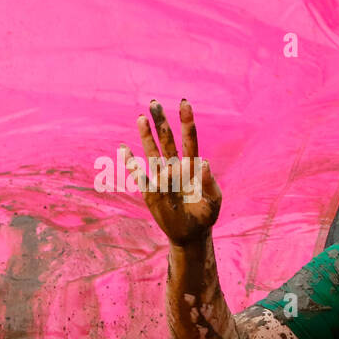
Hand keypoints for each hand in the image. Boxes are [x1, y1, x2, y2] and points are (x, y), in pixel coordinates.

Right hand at [125, 98, 222, 245]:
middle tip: (154, 103)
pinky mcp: (151, 192)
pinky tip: (124, 149)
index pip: (190, 141)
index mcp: (193, 168)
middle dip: (161, 123)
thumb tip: (204, 162)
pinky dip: (132, 163)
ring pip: (152, 153)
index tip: (185, 104)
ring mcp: (162, 178)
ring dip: (146, 136)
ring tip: (141, 118)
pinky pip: (139, 175)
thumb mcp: (213, 200)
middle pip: (167, 141)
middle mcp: (175, 168)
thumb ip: (210, 182)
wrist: (191, 234)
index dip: (187, 123)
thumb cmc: (205, 215)